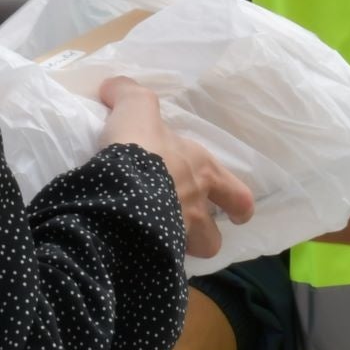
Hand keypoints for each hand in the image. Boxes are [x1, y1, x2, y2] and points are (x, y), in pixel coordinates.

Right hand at [98, 78, 254, 259]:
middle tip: (197, 235)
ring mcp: (179, 235)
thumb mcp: (136, 108)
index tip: (236, 213)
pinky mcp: (155, 257)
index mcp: (202, 170)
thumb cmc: (140, 147)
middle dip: (210, 236)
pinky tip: (134, 254)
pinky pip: (158, 263)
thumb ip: (128, 94)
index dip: (236, 204)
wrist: (122, 188)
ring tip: (160, 244)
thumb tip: (113, 87)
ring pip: (191, 253)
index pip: (236, 193)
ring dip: (180, 249)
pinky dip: (151, 259)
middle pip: (216, 235)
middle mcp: (197, 206)